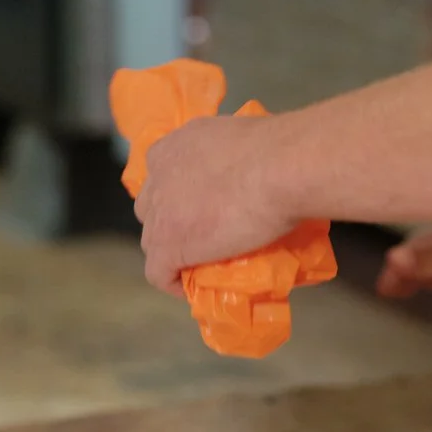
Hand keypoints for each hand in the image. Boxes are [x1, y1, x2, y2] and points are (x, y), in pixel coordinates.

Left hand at [132, 114, 291, 295]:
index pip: (161, 178)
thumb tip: (240, 171)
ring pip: (153, 242)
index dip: (177, 196)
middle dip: (171, 222)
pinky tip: (191, 289)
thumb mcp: (237, 142)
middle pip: (152, 209)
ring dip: (173, 252)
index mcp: (172, 148)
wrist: (279, 168)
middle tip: (202, 232)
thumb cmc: (273, 151)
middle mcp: (158, 177)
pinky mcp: (168, 245)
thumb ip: (224, 156)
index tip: (198, 207)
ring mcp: (160, 213)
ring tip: (201, 262)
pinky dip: (173, 283)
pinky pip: (158, 273)